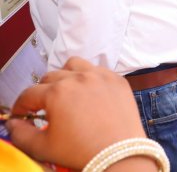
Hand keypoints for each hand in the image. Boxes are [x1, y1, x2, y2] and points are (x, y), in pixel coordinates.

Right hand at [7, 57, 149, 169]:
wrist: (120, 153)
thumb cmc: (81, 151)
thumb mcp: (42, 147)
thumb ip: (20, 134)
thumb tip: (14, 123)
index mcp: (57, 92)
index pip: (29, 94)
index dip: (21, 106)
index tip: (22, 115)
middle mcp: (79, 78)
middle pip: (50, 77)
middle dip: (42, 92)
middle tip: (45, 107)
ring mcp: (100, 76)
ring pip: (74, 65)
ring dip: (66, 76)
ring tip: (67, 93)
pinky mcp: (117, 79)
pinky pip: (98, 70)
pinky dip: (90, 78)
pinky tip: (89, 94)